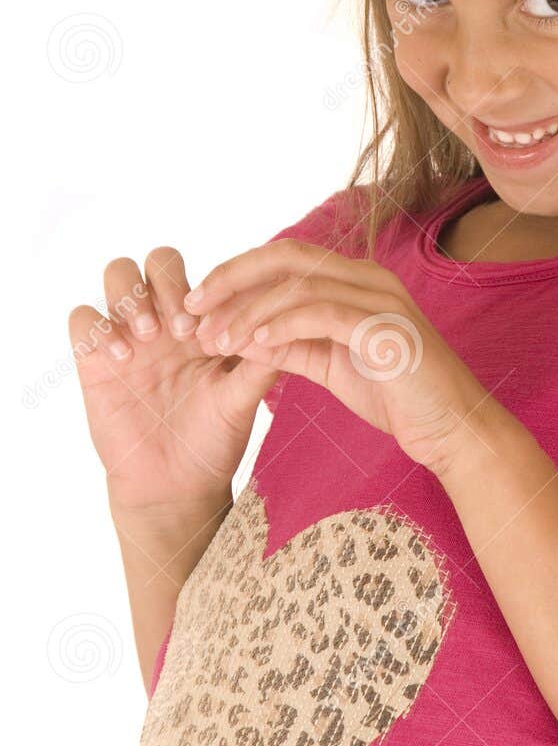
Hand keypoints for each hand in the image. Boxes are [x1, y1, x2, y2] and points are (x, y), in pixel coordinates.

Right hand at [68, 247, 278, 520]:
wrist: (175, 485)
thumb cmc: (213, 439)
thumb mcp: (243, 398)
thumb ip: (262, 363)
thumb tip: (288, 328)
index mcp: (202, 322)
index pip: (204, 273)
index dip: (211, 289)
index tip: (217, 332)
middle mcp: (164, 320)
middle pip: (157, 260)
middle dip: (169, 283)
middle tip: (181, 329)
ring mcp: (128, 336)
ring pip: (118, 274)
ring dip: (133, 296)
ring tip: (150, 337)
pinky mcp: (94, 360)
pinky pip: (82, 318)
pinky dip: (99, 326)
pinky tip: (122, 357)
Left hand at [184, 239, 495, 475]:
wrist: (452, 428)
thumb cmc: (397, 397)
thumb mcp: (330, 366)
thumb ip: (289, 347)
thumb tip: (240, 336)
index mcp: (356, 281)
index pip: (285, 259)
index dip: (236, 276)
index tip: (197, 305)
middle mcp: (368, 278)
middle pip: (286, 255)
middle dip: (232, 278)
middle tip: (191, 308)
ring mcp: (380, 298)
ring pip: (299, 284)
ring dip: (248, 310)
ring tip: (216, 339)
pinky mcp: (385, 328)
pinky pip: (322, 313)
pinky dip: (282, 324)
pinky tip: (254, 344)